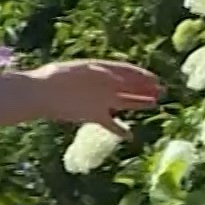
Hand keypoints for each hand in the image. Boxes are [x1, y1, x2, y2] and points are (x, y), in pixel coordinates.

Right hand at [28, 59, 162, 137]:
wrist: (42, 91)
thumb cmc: (54, 78)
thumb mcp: (80, 69)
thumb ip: (97, 74)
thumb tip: (111, 79)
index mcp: (101, 68)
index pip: (128, 71)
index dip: (143, 75)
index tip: (154, 77)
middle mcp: (107, 83)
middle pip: (132, 86)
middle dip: (147, 88)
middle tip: (162, 90)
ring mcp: (102, 100)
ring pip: (128, 102)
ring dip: (142, 103)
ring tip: (155, 104)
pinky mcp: (95, 115)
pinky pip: (111, 124)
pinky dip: (120, 130)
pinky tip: (130, 136)